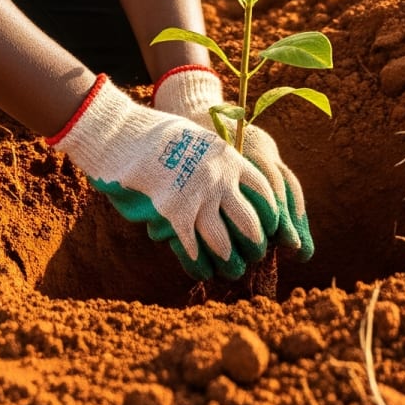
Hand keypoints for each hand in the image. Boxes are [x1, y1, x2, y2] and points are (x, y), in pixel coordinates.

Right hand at [154, 66, 312, 259]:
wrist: (131, 135)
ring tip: (231, 268)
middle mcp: (219, 180)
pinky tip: (199, 264)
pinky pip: (191, 244)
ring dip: (228, 258)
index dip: (271, 212)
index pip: (264, 190)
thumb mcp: (203, 141)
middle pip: (249, 222)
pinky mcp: (175, 212)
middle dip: (256, 243)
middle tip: (256, 254)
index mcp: (230, 159)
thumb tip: (234, 184)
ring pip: (222, 240)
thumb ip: (221, 162)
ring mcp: (198, 198)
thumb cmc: (166, 137)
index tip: (273, 226)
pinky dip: (195, 258)